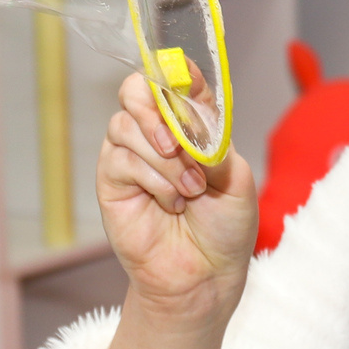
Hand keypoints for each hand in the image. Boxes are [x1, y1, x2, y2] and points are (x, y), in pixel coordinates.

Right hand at [96, 73, 256, 326]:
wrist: (206, 274)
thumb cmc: (225, 228)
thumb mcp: (236, 178)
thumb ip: (213, 139)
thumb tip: (189, 107)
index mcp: (192, 124)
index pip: (176, 79)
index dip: (177, 73)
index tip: (187, 82)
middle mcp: (159, 134)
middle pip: (137, 89)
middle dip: (156, 109)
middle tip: (179, 143)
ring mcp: (132, 156)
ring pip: (126, 125)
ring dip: (164, 158)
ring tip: (191, 190)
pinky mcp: (113, 182)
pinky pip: (120, 159)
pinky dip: (152, 179)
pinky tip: (171, 202)